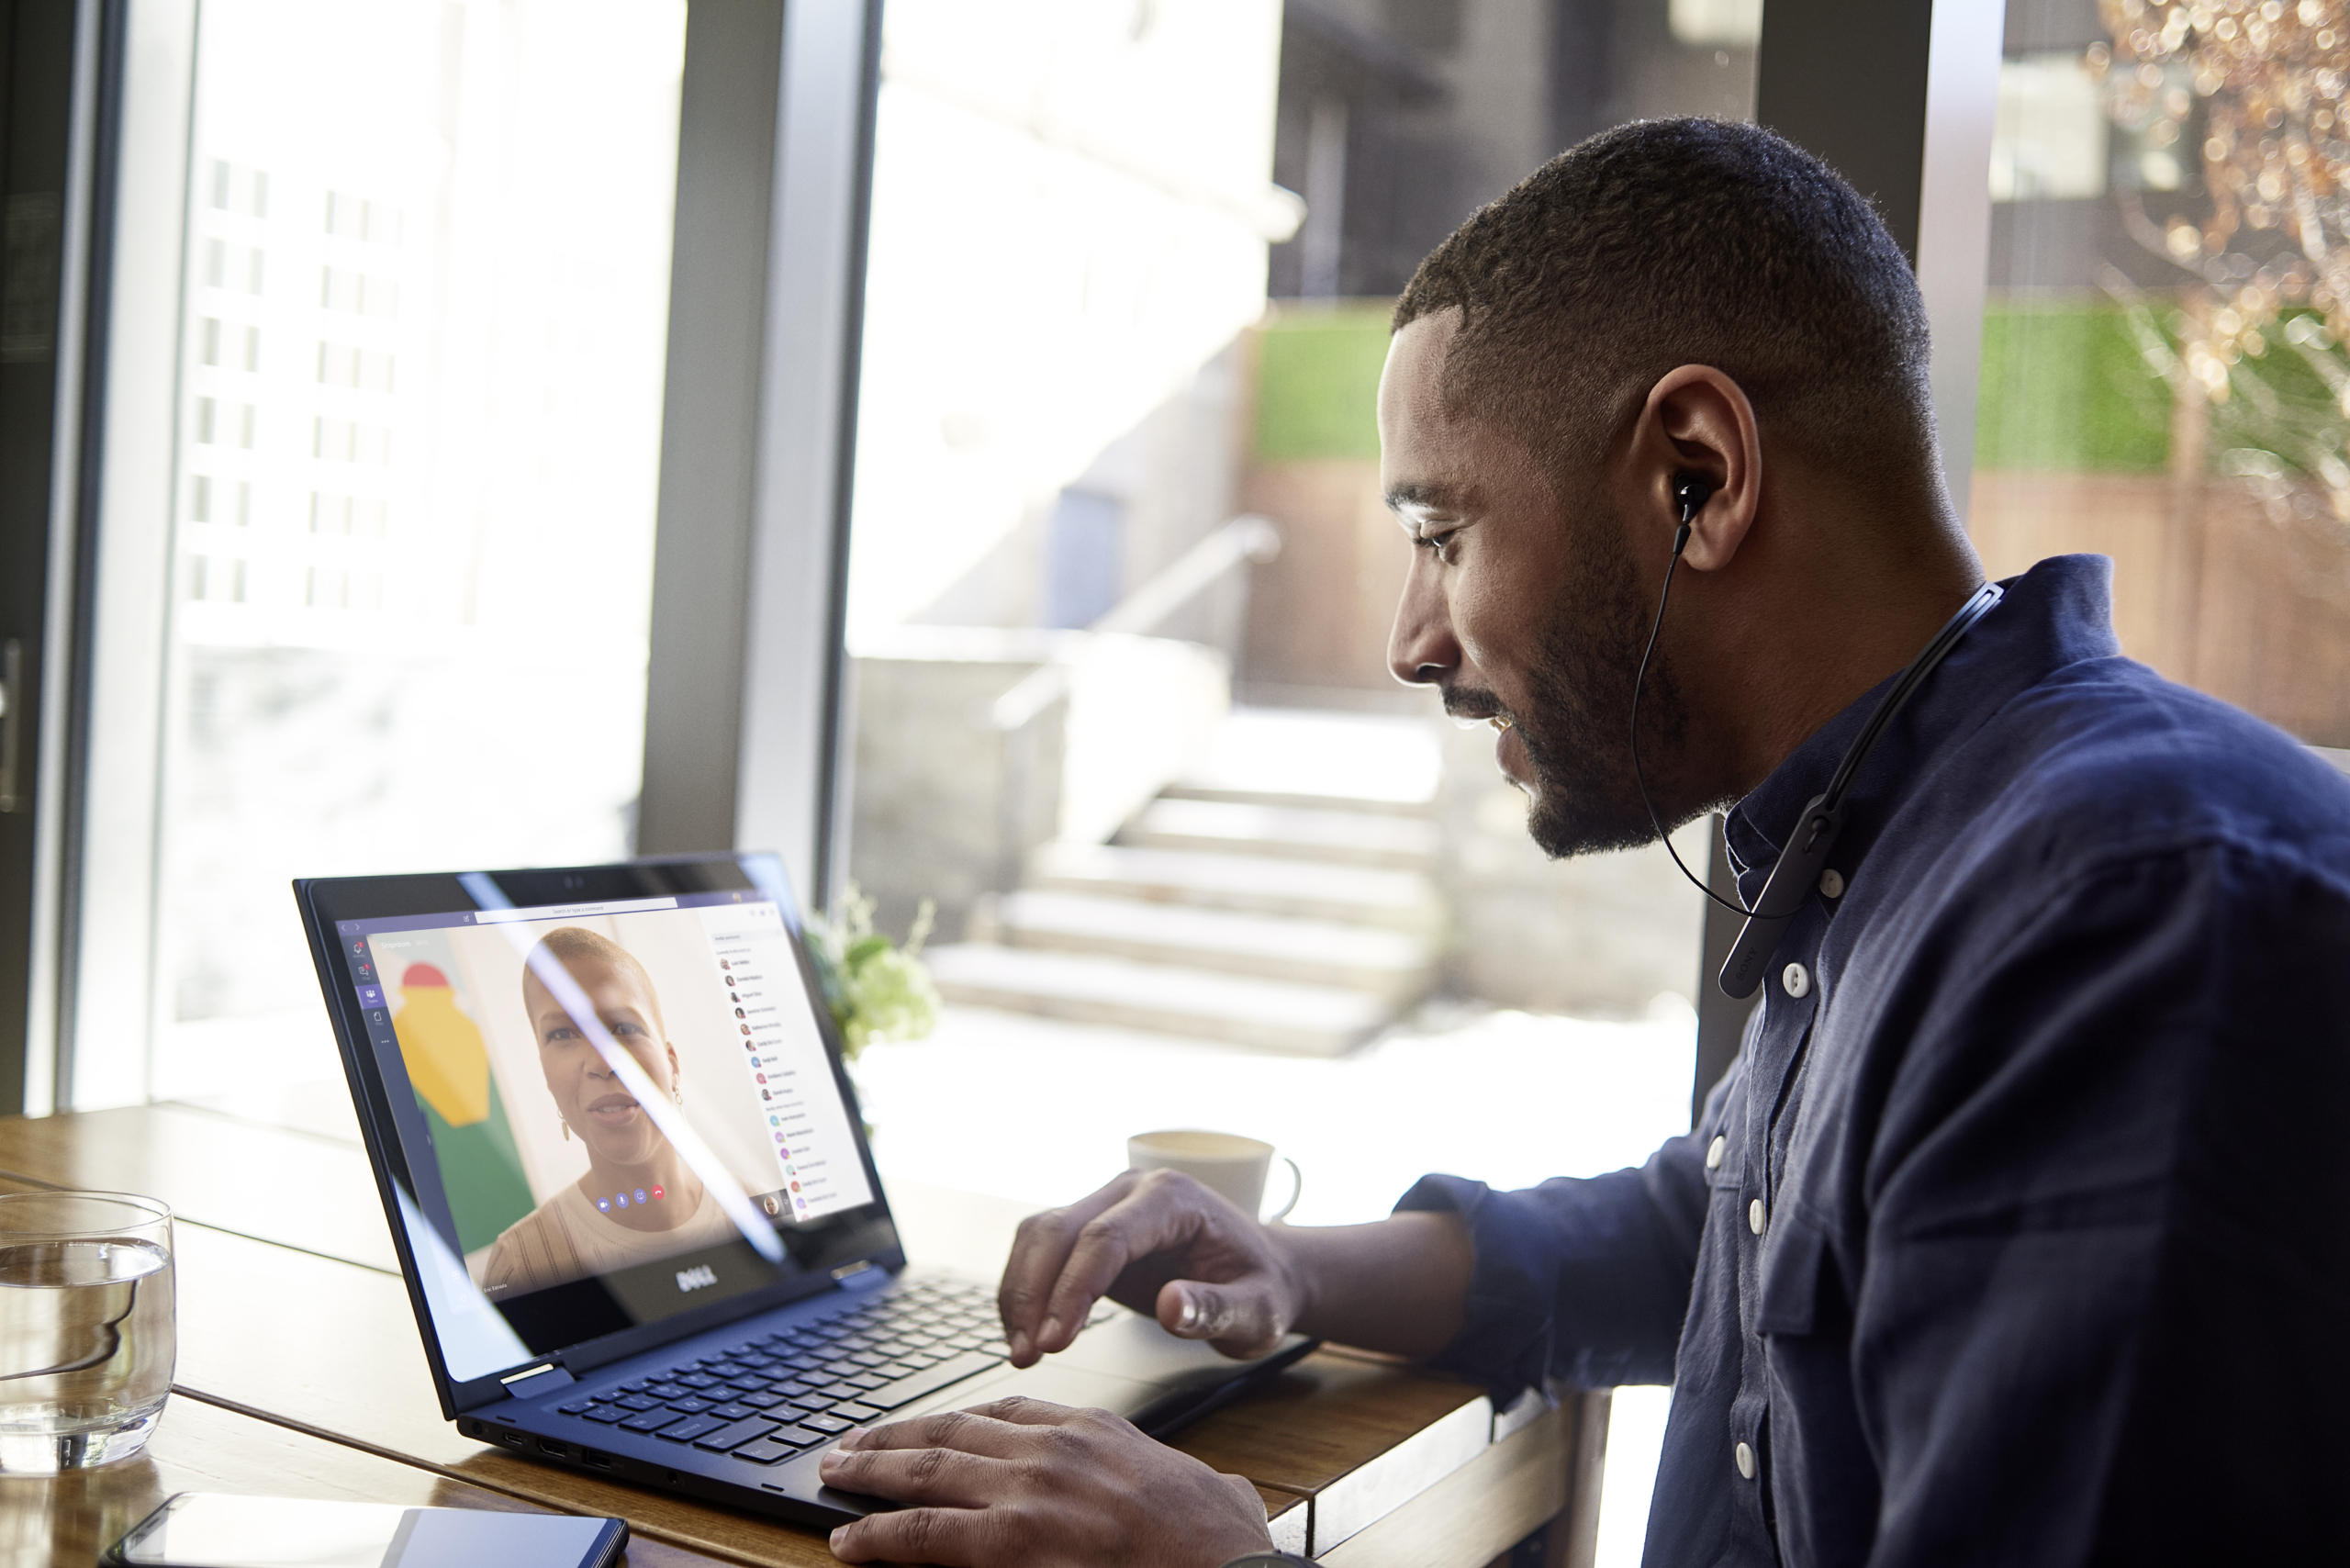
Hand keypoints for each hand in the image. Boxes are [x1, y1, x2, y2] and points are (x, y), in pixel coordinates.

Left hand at [820, 1397, 1273, 1566]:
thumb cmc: (1224, 1546)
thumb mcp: (1209, 1489)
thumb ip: (1188, 1482)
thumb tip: (1225, 1493)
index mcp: (1095, 1429)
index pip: (1006, 1408)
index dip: (953, 1419)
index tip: (925, 1428)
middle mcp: (1054, 1448)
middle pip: (950, 1430)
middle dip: (892, 1437)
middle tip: (850, 1445)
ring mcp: (1030, 1492)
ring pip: (925, 1471)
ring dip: (868, 1474)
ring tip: (833, 1479)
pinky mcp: (1013, 1543)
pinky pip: (926, 1534)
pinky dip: (878, 1536)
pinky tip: (849, 1543)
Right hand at [998, 1168, 1301, 1365]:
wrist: (1263, 1271)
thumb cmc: (1262, 1288)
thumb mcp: (1257, 1311)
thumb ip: (1215, 1310)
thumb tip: (1171, 1307)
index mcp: (1173, 1198)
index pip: (1105, 1238)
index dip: (1073, 1290)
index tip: (1055, 1341)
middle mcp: (1132, 1191)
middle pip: (1059, 1229)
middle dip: (1034, 1293)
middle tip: (1029, 1354)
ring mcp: (1108, 1204)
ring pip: (1040, 1236)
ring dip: (1021, 1292)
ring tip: (1023, 1351)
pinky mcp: (1092, 1229)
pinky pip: (1043, 1251)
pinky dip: (1027, 1291)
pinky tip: (1028, 1332)